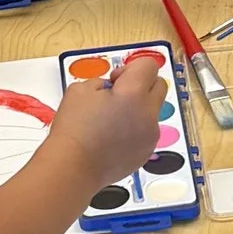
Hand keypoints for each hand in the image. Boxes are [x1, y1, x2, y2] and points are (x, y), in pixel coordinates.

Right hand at [50, 47, 164, 181]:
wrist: (73, 167)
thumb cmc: (74, 129)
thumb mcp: (80, 90)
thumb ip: (101, 82)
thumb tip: (110, 89)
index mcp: (133, 93)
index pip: (148, 66)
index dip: (130, 68)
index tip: (115, 81)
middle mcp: (148, 113)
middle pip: (159, 85)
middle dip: (141, 85)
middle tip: (118, 96)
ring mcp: (151, 135)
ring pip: (153, 111)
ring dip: (138, 109)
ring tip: (111, 121)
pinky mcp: (147, 152)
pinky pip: (147, 132)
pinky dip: (135, 130)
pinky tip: (113, 138)